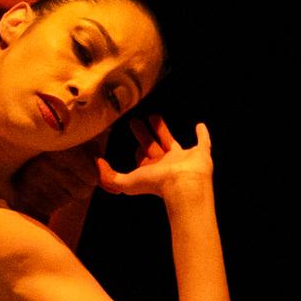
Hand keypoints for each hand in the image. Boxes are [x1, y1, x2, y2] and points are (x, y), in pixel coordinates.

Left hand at [93, 115, 211, 196]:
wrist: (185, 185)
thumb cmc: (157, 184)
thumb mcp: (127, 182)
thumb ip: (110, 176)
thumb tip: (97, 163)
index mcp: (152, 170)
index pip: (141, 157)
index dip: (136, 148)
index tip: (128, 135)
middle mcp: (167, 164)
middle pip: (153, 146)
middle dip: (144, 134)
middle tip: (136, 119)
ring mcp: (185, 159)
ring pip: (172, 141)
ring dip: (163, 130)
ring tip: (155, 115)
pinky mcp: (201, 154)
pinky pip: (204, 142)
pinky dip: (203, 135)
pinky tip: (200, 126)